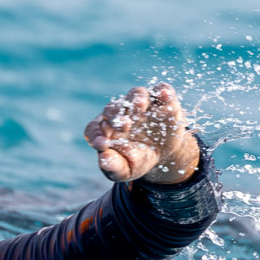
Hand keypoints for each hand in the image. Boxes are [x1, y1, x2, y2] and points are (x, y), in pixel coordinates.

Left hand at [83, 83, 199, 183]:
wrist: (163, 155)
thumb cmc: (137, 160)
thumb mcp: (126, 169)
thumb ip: (113, 167)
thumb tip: (103, 159)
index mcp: (105, 129)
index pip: (94, 128)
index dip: (96, 135)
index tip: (102, 145)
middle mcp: (120, 112)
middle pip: (113, 108)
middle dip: (117, 117)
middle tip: (124, 127)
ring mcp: (141, 103)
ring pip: (135, 94)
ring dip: (137, 99)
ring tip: (140, 107)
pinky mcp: (162, 100)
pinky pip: (161, 90)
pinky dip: (163, 90)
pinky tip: (165, 95)